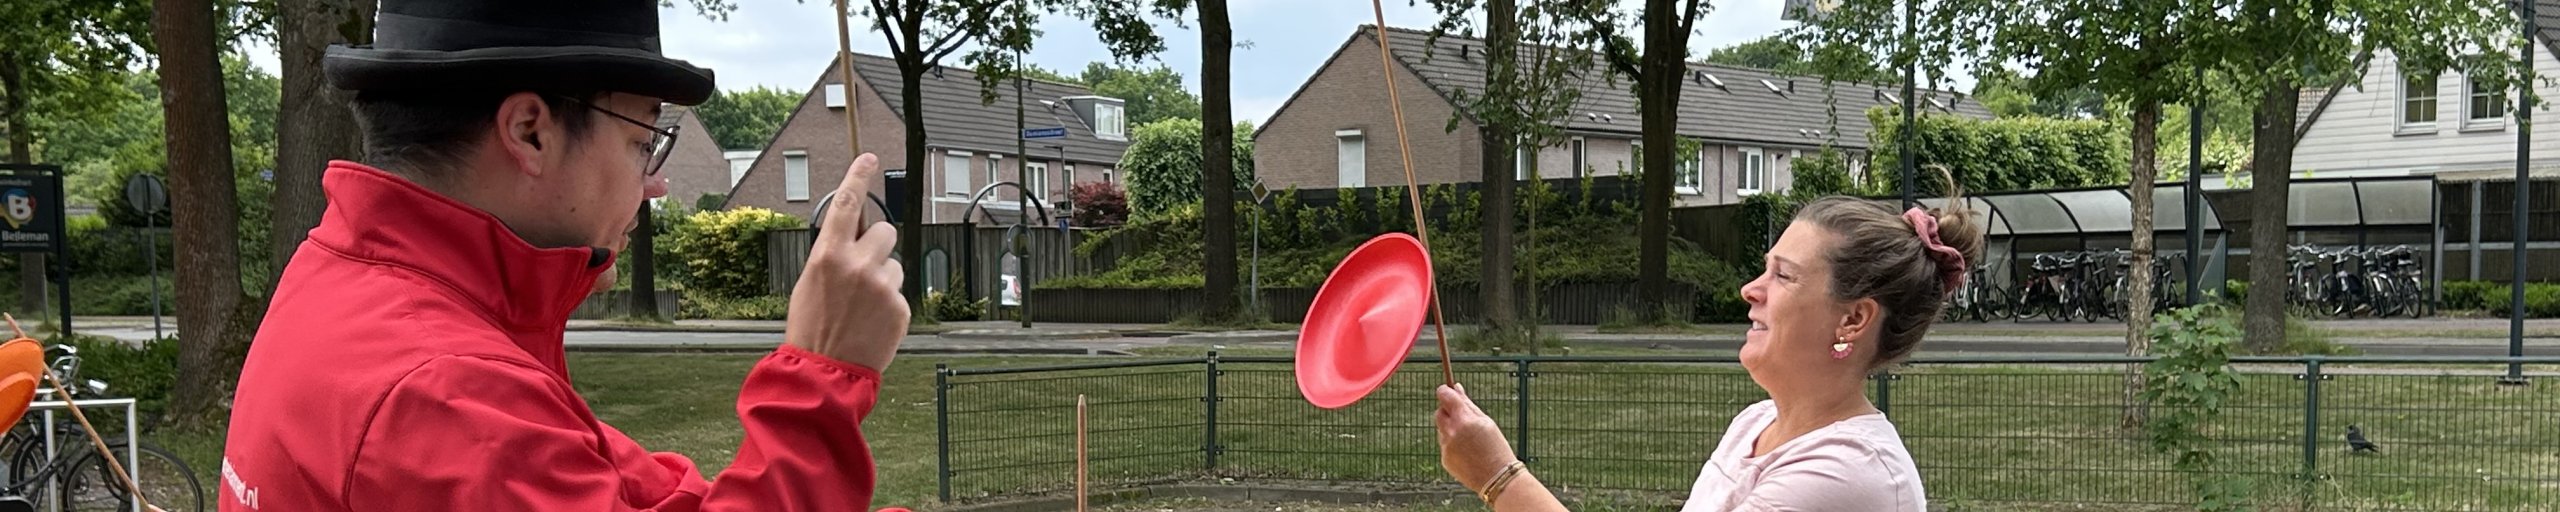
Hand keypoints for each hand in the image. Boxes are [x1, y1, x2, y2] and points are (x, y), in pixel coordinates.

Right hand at [785, 153, 908, 371]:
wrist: (824, 372)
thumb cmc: (812, 328)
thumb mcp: (810, 283)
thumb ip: (834, 255)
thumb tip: (855, 234)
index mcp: (828, 255)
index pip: (847, 203)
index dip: (858, 176)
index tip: (868, 158)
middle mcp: (858, 265)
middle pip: (886, 231)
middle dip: (878, 245)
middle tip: (863, 270)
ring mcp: (883, 286)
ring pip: (895, 264)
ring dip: (883, 278)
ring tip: (862, 306)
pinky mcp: (900, 307)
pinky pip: (899, 292)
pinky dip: (889, 304)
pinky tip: (871, 322)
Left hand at [1434, 383, 1516, 490]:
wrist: (1498, 478)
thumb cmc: (1496, 448)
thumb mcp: (1486, 422)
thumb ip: (1468, 404)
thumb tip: (1456, 387)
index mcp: (1464, 419)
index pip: (1444, 396)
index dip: (1445, 391)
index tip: (1447, 390)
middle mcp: (1452, 432)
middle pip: (1439, 412)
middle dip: (1447, 411)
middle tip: (1461, 416)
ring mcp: (1446, 447)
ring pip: (1442, 430)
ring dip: (1451, 430)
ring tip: (1471, 441)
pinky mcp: (1445, 459)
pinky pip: (1445, 446)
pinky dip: (1453, 445)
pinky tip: (1468, 453)